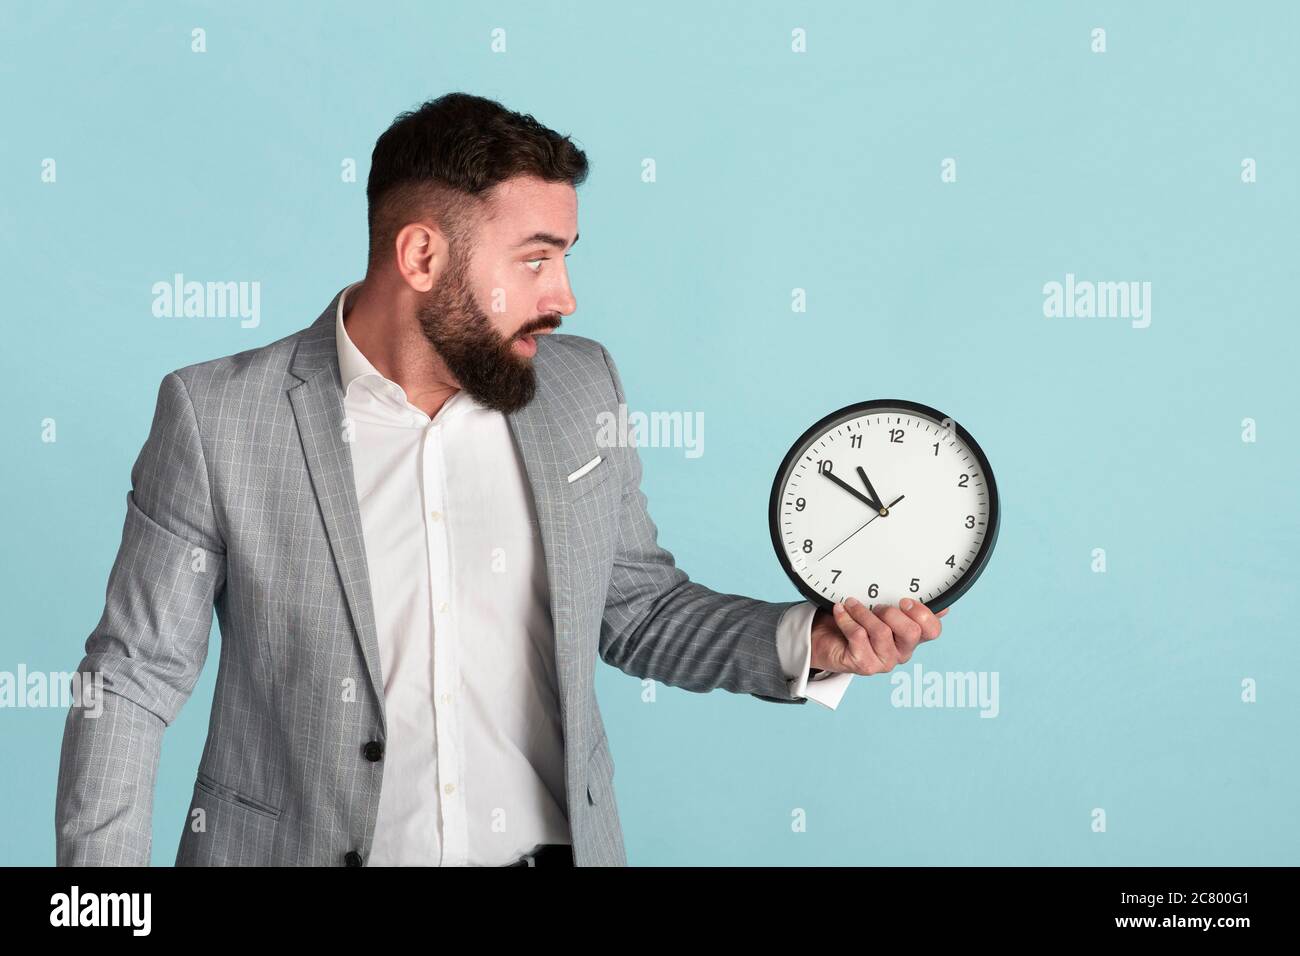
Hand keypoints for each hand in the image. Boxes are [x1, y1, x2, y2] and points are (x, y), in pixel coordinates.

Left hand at [810, 596, 947, 675]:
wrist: (826, 640)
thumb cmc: (857, 623)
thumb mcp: (882, 611)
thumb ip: (907, 607)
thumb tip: (942, 605)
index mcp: (911, 637)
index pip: (933, 630)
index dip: (924, 614)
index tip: (905, 600)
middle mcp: (901, 651)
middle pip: (911, 633)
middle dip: (893, 613)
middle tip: (878, 605)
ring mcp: (883, 661)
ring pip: (882, 632)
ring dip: (863, 612)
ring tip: (852, 603)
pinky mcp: (863, 664)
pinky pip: (858, 635)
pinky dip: (847, 619)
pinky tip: (841, 611)